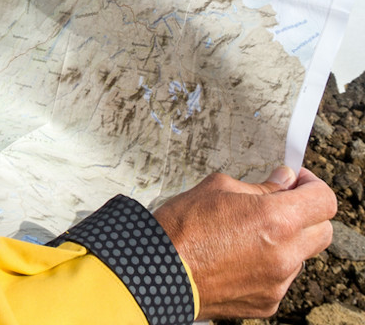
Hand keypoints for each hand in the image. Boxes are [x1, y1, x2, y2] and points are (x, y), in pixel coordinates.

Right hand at [153, 166, 335, 319]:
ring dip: (286, 241)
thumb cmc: (182, 225)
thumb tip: (283, 181)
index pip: (324, 201)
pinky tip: (238, 255)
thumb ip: (259, 186)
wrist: (159, 269)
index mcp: (275, 219)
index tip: (297, 182)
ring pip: (301, 256)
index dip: (313, 185)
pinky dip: (269, 264)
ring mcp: (278, 282)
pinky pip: (281, 278)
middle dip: (307, 214)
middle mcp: (285, 254)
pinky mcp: (268, 302)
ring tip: (248, 233)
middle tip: (280, 203)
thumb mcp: (218, 187)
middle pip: (323, 231)